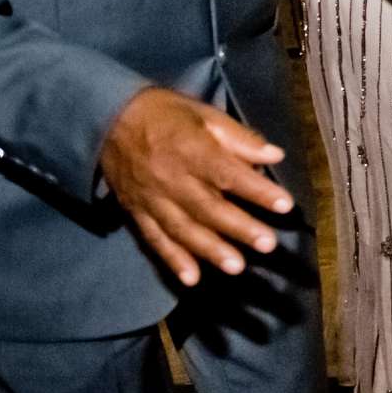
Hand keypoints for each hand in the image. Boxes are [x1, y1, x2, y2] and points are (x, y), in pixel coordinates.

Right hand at [99, 87, 292, 287]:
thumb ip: (239, 138)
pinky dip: (172, 260)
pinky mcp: (136, 212)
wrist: (107, 120)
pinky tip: (191, 278)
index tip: (285, 205)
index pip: (228, 174)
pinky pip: (154, 239)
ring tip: (236, 267)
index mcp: (191, 150)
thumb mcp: (204, 114)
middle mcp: (171, 178)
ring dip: (210, 250)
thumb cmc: (166, 114)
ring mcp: (152, 199)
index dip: (257, 190)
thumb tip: (275, 155)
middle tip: (267, 244)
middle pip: (208, 207)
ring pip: (182, 229)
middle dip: (239, 228)